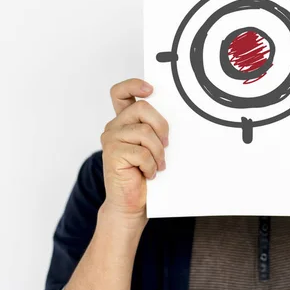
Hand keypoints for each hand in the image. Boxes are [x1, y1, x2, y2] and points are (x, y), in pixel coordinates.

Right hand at [99, 78, 168, 226]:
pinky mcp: (112, 153)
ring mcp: (111, 139)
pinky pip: (141, 152)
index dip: (133, 85)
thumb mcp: (154, 146)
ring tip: (158, 165)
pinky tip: (149, 174)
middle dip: (161, 125)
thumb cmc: (146, 174)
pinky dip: (151, 165)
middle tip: (167, 145)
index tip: (150, 89)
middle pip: (142, 108)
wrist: (132, 204)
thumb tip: (178, 114)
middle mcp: (115, 126)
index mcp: (125, 121)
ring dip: (158, 151)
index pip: (120, 93)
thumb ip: (156, 128)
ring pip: (144, 131)